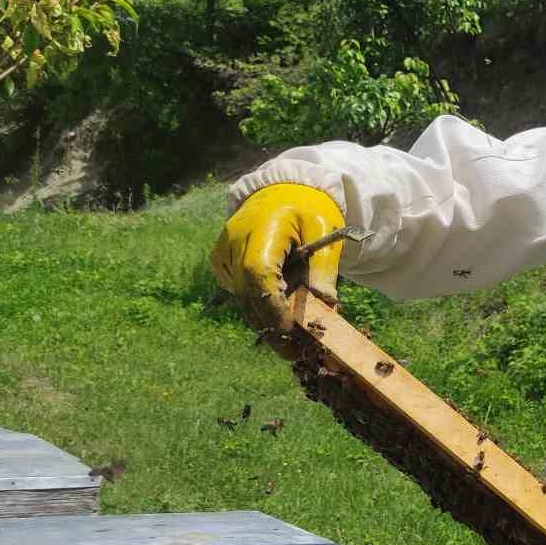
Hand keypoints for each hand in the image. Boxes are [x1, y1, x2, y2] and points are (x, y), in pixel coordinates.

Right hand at [209, 184, 344, 332]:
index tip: (290, 335)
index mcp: (261, 227)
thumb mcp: (325, 230)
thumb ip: (323, 268)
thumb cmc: (307, 210)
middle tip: (294, 353)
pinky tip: (278, 315)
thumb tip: (326, 307)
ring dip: (264, 320)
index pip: (258, 274)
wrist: (281, 192)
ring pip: (240, 298)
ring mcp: (222, 252)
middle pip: (246, 293)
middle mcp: (233, 241)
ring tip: (290, 341)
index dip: (271, 307)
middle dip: (270, 325)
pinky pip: (237, 293)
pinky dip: (256, 306)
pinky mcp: (219, 262)